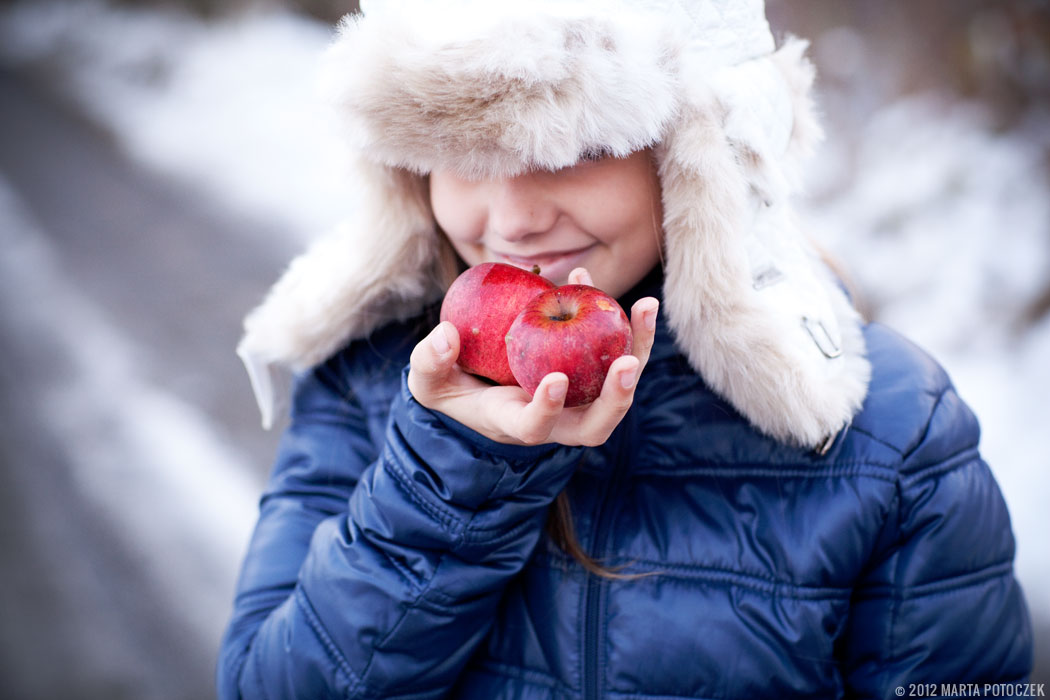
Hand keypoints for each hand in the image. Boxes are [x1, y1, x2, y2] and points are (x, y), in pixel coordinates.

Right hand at [408, 268, 658, 446]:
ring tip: (644, 308)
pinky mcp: (589, 376)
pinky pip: (614, 355)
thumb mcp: (429, 378)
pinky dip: (624, 327)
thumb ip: (430, 360)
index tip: (554, 379)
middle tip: (627, 363)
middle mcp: (553, 420)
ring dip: (637, 351)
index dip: (547, 409)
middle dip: (616, 398)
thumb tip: (446, 335)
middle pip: (595, 426)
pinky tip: (611, 289)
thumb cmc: (450, 386)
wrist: (476, 385)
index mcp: (513, 423)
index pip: (536, 427)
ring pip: (617, 391)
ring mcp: (576, 401)